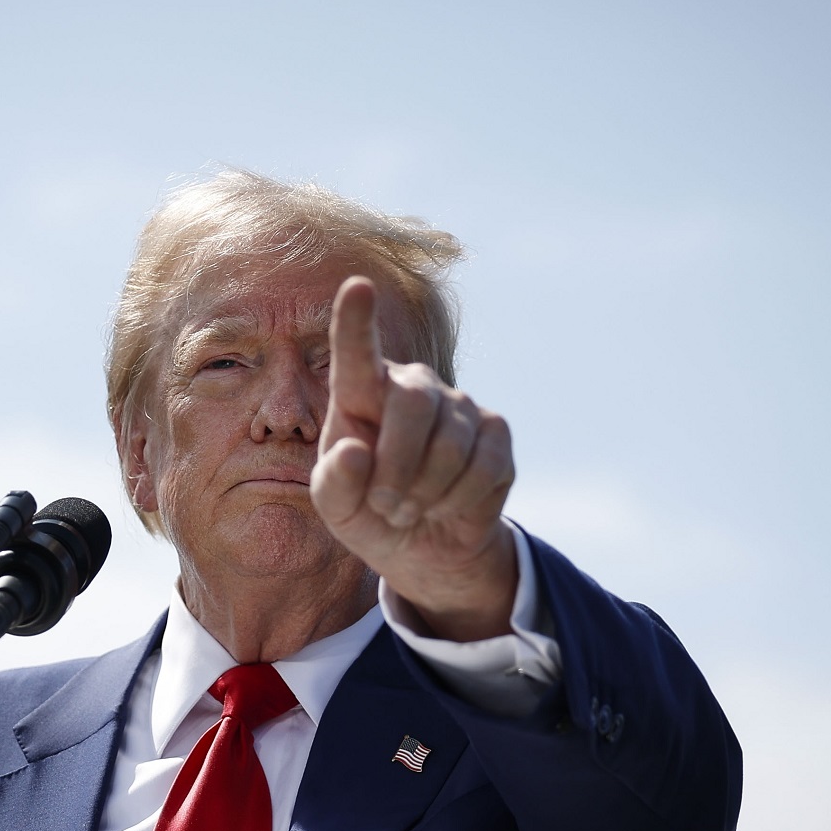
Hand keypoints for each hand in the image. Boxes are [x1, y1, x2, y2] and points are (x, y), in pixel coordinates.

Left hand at [310, 276, 518, 640]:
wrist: (423, 544)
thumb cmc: (366, 511)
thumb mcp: (336, 508)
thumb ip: (334, 482)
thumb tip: (355, 451)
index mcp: (362, 393)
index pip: (357, 352)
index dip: (356, 321)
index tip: (357, 286)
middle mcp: (412, 385)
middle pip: (413, 405)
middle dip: (397, 468)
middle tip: (385, 507)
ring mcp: (459, 404)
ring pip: (450, 444)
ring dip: (425, 493)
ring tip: (409, 509)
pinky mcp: (496, 431)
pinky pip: (483, 466)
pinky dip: (458, 500)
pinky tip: (445, 506)